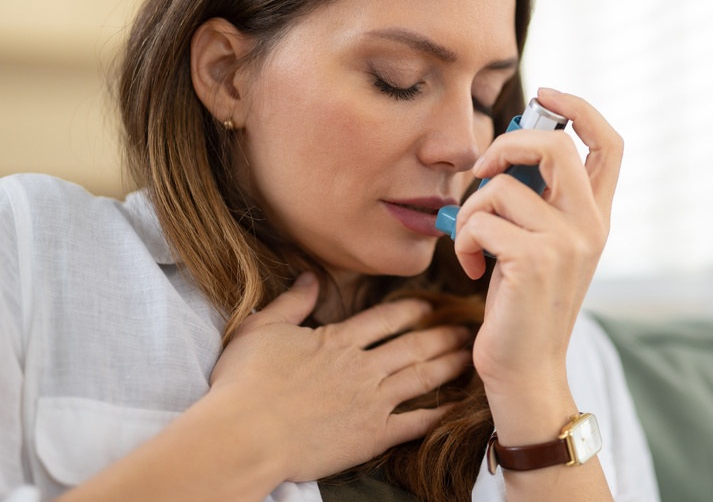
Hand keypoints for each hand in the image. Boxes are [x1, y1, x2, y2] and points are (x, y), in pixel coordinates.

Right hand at [207, 273, 471, 481]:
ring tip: (469, 357)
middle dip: (442, 335)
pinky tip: (456, 408)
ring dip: (448, 366)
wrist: (243, 436)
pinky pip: (414, 422)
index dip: (412, 309)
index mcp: (338, 341)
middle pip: (413, 346)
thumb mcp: (260, 329)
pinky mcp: (371, 436)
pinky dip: (438, 414)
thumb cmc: (242, 383)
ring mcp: (371, 402)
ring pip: (421, 378)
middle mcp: (362, 367)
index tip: (430, 305)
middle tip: (466, 329)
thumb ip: (290, 302)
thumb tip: (309, 276)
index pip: (385, 318)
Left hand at [451, 88, 622, 393]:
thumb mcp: (540, 245)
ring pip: (501, 187)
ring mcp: (566, 243)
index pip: (608, 144)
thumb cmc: (522, 304)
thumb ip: (536, 201)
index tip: (545, 94)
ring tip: (473, 245)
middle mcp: (590, 224)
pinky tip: (473, 268)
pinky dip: (464, 242)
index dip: (580, 108)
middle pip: (555, 145)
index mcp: (596, 216)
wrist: (525, 367)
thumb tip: (504, 153)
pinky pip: (481, 221)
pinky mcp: (533, 261)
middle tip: (483, 171)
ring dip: (470, 213)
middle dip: (506, 144)